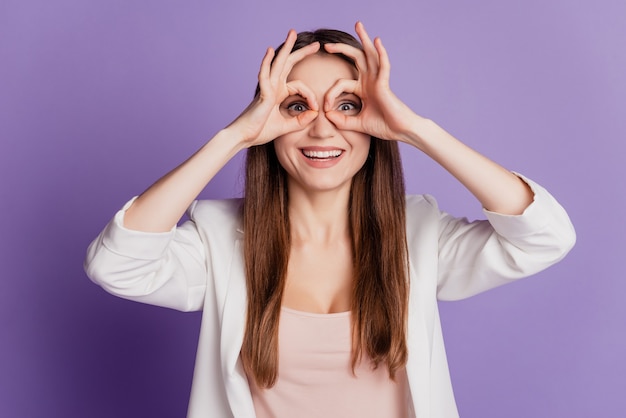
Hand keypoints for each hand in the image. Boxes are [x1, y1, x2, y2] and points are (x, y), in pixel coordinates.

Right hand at [227, 30, 320, 146]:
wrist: (243, 137)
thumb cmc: (260, 131)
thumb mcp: (285, 126)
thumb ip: (300, 121)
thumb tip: (315, 114)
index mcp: (279, 93)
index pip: (300, 86)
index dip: (311, 96)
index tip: (317, 109)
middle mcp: (273, 87)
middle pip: (288, 64)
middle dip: (301, 52)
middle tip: (316, 44)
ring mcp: (267, 88)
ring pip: (277, 64)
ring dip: (285, 48)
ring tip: (292, 33)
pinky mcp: (262, 94)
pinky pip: (264, 76)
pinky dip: (266, 63)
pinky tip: (270, 50)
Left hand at [323, 22, 423, 143]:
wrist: (400, 131)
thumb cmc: (383, 126)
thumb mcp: (357, 124)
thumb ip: (342, 120)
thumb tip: (327, 115)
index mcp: (362, 89)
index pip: (341, 83)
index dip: (331, 95)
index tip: (326, 108)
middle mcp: (370, 81)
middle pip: (355, 58)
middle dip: (342, 49)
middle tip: (327, 45)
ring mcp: (378, 80)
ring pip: (370, 55)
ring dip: (364, 39)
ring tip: (358, 25)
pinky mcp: (385, 84)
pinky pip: (384, 65)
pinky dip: (381, 53)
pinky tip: (377, 41)